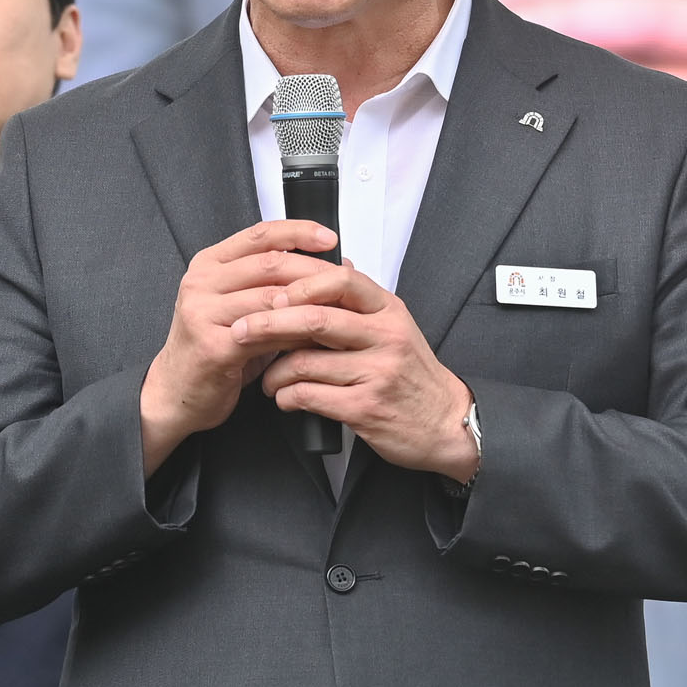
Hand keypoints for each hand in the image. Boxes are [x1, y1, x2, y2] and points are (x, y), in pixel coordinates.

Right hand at [140, 220, 338, 474]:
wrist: (175, 391)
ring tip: (338, 310)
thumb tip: (337, 265)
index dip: (297, 231)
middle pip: (269, 263)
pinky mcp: (212, 346)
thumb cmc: (215, 347)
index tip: (328, 238)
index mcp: (208, 265)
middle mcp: (201, 283)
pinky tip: (316, 339)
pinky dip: (295, 334)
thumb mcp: (243, 307)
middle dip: (312, 270)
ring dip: (309, 304)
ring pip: (270, 297)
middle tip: (344, 281)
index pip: (258, 235)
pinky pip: (265, 333)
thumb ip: (277, 284)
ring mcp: (202, 312)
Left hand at [239, 263, 478, 481]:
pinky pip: (309, 396)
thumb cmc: (413, 375)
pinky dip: (287, 397)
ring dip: (273, 372)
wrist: (447, 423)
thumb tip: (334, 262)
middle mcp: (385, 337)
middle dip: (268, 324)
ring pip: (305, 362)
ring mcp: (376, 373)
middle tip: (240, 329)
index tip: (272, 293)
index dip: (300, 283)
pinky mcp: (365, 408)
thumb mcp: (397, 327)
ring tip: (267, 379)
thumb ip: (362, 301)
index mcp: (388, 311)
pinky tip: (285, 399)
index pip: (342, 280)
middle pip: (315, 319)